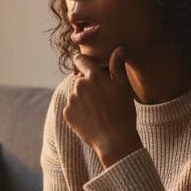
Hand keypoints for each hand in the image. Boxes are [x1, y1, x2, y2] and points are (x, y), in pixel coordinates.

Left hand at [65, 46, 142, 167]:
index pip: (80, 60)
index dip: (83, 61)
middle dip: (89, 85)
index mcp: (93, 76)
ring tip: (99, 111)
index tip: (86, 64)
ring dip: (84, 98)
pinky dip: (79, 111)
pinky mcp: (67, 113)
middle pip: (80, 79)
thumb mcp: (123, 88)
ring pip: (76, 94)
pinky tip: (92, 119)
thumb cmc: (123, 112)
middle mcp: (79, 85)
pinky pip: (72, 108)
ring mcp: (71, 100)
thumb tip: (118, 48)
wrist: (114, 141)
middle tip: (103, 98)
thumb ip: (117, 66)